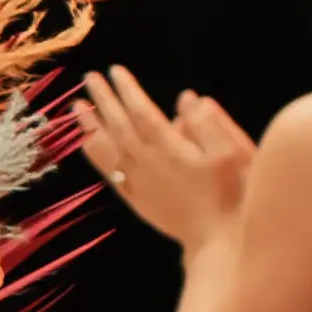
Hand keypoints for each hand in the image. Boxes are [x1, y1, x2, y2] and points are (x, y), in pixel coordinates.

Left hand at [73, 67, 253, 254]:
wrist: (220, 240)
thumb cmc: (233, 194)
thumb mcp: (232, 152)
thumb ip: (208, 123)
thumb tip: (187, 98)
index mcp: (170, 148)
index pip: (141, 111)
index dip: (127, 89)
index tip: (114, 70)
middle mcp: (147, 163)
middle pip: (118, 125)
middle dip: (104, 99)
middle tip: (88, 78)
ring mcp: (138, 183)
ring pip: (107, 148)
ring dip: (91, 125)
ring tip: (77, 106)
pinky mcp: (137, 200)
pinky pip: (108, 172)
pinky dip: (95, 155)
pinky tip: (87, 145)